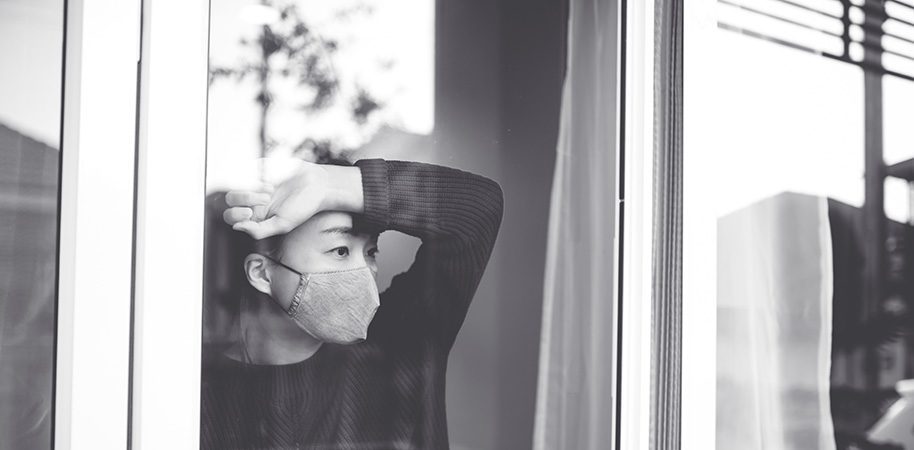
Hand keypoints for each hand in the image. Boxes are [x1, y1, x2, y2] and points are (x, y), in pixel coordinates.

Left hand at [223, 160, 362, 239]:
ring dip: (251, 188)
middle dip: (245, 199)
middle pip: (229, 200)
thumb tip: (237, 228)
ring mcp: (256, 184)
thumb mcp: (283, 224)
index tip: (250, 212)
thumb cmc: (304, 206)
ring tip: (270, 190)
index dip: (236, 215)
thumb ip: (260, 231)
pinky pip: (245, 170)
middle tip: (264, 199)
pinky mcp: (260, 169)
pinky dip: (255, 175)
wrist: (317, 184)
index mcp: (256, 217)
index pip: (231, 217)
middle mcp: (253, 201)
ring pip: (236, 183)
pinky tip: (270, 180)